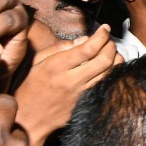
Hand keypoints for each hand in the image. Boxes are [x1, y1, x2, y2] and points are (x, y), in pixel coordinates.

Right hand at [13, 24, 120, 145]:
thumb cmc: (31, 86)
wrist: (29, 118)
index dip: (101, 35)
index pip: (87, 48)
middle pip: (105, 60)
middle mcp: (71, 80)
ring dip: (116, 58)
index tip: (105, 28)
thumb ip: (59, 47)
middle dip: (111, 45)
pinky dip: (114, 72)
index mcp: (56, 66)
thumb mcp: (37, 61)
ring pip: (111, 73)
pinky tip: (110, 66)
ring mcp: (82, 93)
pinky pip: (108, 84)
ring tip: (111, 51)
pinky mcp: (87, 102)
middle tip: (109, 40)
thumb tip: (84, 39)